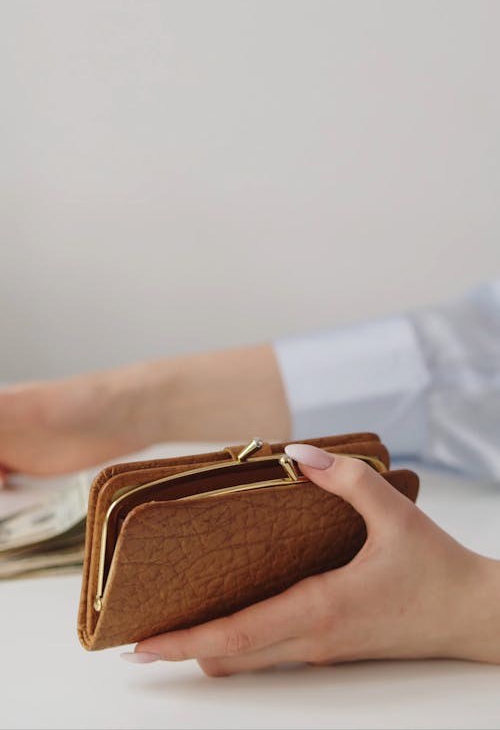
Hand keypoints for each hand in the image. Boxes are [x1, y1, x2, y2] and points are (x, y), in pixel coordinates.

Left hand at [128, 444, 499, 674]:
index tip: (143, 644)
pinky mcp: (330, 647)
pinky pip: (270, 651)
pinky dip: (238, 640)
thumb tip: (298, 454)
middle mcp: (313, 638)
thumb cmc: (437, 568)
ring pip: (249, 660)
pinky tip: (229, 611)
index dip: (187, 641)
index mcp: (322, 608)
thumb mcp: (395, 513)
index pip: (238, 634)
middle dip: (184, 649)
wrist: (473, 616)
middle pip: (231, 657)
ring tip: (176, 621)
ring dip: (210, 646)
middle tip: (142, 631)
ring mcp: (321, 649)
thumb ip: (346, 479)